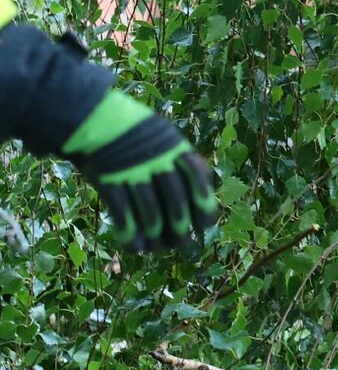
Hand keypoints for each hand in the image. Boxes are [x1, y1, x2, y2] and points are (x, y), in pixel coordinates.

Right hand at [64, 91, 216, 252]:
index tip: (206, 226)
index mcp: (177, 149)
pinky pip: (122, 210)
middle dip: (180, 227)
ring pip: (149, 209)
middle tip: (184, 245)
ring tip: (158, 249)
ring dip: (155, 233)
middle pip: (175, 200)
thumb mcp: (169, 139)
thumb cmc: (138, 133)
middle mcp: (158, 161)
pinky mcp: (109, 180)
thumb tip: (207, 186)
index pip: (198, 181)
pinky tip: (135, 246)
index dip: (204, 206)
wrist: (98, 120)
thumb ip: (186, 160)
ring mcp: (133, 171)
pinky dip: (130, 231)